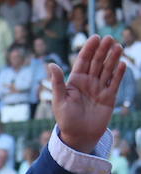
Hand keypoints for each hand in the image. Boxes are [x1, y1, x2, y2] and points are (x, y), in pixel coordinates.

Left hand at [51, 35, 125, 150]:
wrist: (78, 136)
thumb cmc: (65, 119)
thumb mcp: (59, 100)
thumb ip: (57, 82)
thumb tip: (50, 64)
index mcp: (75, 81)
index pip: (83, 61)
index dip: (89, 49)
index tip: (95, 37)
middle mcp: (88, 82)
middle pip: (97, 62)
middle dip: (103, 50)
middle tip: (109, 38)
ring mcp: (100, 88)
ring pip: (107, 70)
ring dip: (113, 58)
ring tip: (118, 46)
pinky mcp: (109, 97)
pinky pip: (115, 83)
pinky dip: (119, 74)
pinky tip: (122, 64)